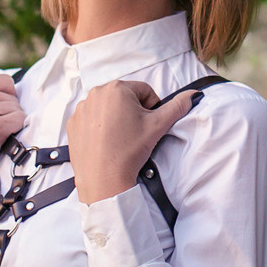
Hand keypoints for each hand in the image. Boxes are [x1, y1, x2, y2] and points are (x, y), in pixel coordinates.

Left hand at [68, 79, 199, 204]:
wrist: (104, 178)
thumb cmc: (130, 150)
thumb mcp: (158, 126)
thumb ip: (177, 106)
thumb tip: (193, 94)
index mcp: (118, 89)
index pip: (144, 91)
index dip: (151, 108)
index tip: (148, 125)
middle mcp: (96, 93)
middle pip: (124, 98)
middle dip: (132, 112)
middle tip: (134, 133)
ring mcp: (82, 108)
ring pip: (108, 108)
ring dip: (116, 118)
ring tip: (120, 138)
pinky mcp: (73, 123)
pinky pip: (91, 118)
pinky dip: (100, 127)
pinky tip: (106, 141)